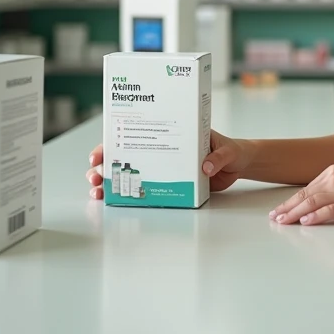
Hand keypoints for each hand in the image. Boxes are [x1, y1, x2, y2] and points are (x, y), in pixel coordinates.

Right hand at [87, 132, 253, 198]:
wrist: (238, 165)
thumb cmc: (230, 149)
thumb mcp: (227, 149)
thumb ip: (218, 157)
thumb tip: (205, 167)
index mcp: (169, 132)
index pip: (134, 133)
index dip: (112, 143)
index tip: (100, 155)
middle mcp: (160, 148)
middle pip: (123, 154)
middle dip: (103, 165)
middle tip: (94, 176)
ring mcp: (162, 166)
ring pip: (127, 172)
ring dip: (109, 182)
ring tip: (97, 192)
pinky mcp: (167, 183)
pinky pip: (143, 188)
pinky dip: (126, 194)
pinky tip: (113, 201)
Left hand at [269, 165, 333, 228]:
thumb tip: (319, 208)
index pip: (308, 187)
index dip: (292, 200)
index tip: (281, 209)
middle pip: (306, 194)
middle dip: (288, 207)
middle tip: (275, 217)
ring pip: (313, 202)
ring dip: (295, 213)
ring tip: (284, 222)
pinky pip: (330, 210)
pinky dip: (316, 217)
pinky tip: (306, 222)